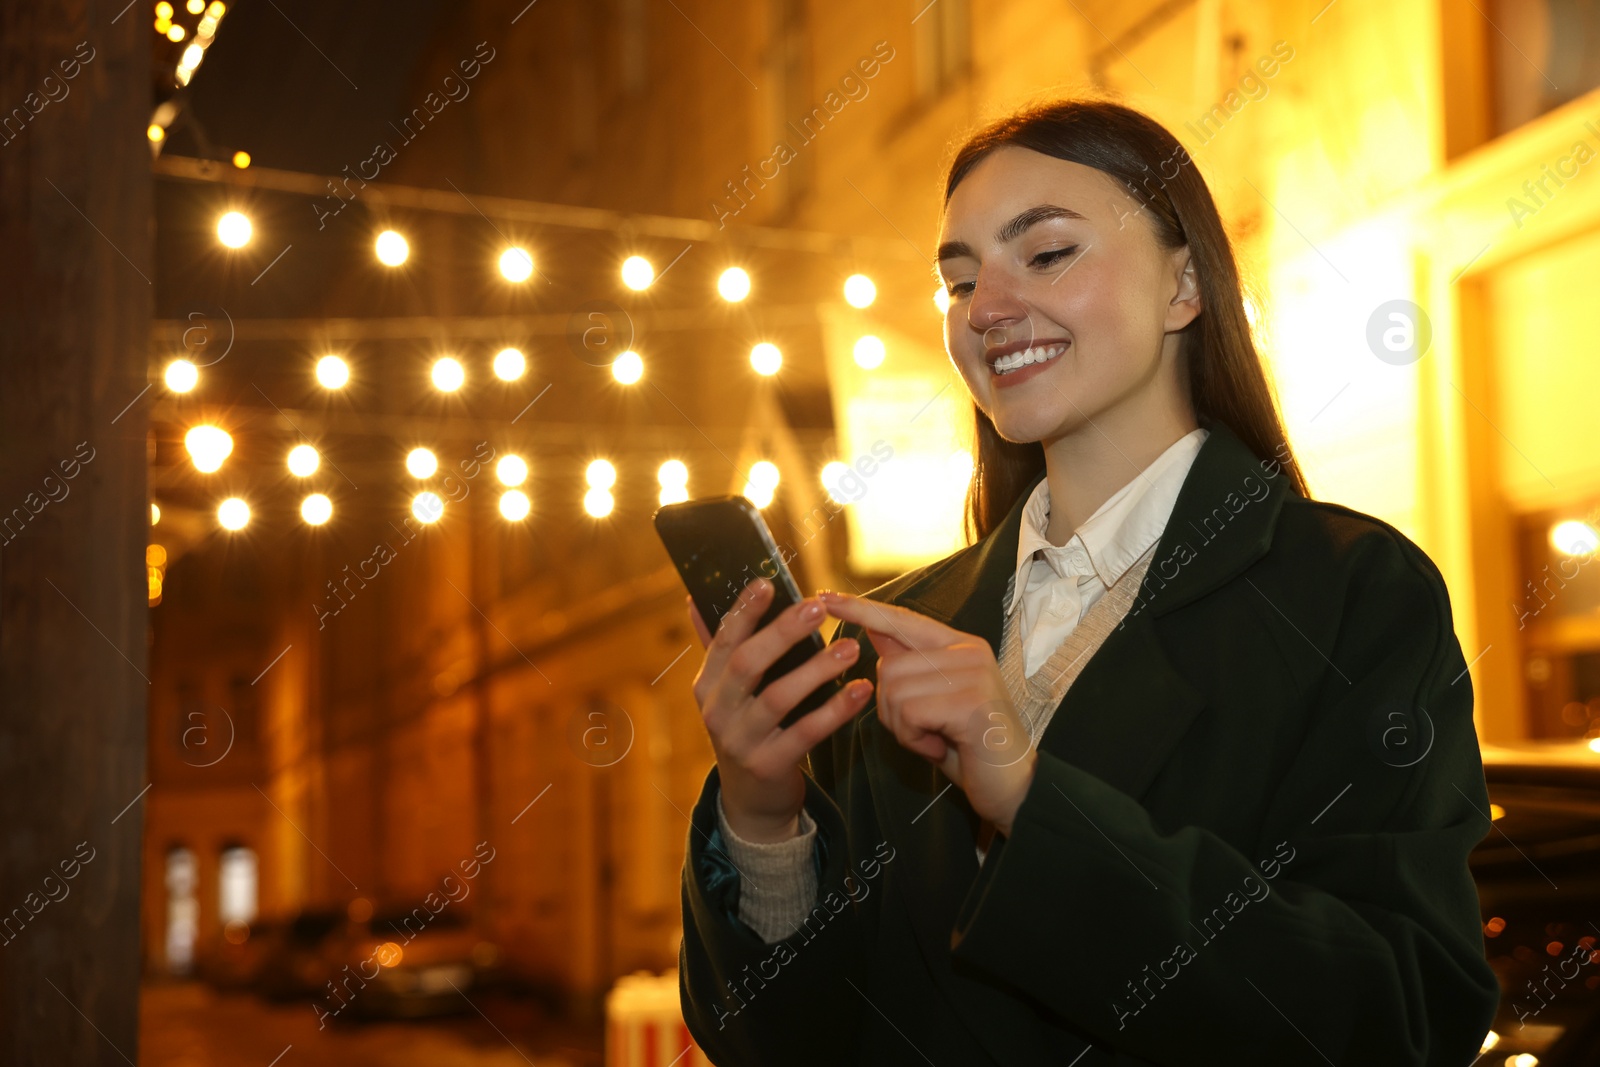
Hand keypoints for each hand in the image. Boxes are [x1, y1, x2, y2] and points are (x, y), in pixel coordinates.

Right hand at [686, 579, 874, 842]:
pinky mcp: (769, 766)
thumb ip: (716, 646)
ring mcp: (741, 741)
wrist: (750, 800)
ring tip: (850, 648)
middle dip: (782, 632)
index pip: (722, 640)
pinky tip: (860, 690)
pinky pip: (806, 733)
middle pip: (747, 664)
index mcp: (707, 685)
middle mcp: (718, 711)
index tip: (768, 582)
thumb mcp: (725, 692)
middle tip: (817, 608)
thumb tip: (695, 598)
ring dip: (816, 670)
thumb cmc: (746, 729)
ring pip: (778, 698)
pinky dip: (835, 711)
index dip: (743, 611)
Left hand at [818, 590, 1037, 835]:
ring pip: (893, 691)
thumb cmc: (970, 748)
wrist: (1015, 788)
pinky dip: (915, 739)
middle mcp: (968, 651)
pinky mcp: (971, 701)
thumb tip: (874, 630)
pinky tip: (941, 748)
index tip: (826, 596)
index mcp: (960, 646)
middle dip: (892, 709)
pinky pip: (910, 714)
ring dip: (904, 728)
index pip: (901, 619)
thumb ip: (909, 664)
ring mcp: (973, 673)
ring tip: (937, 739)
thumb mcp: (933, 701)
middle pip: (888, 667)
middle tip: (927, 731)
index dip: (862, 609)